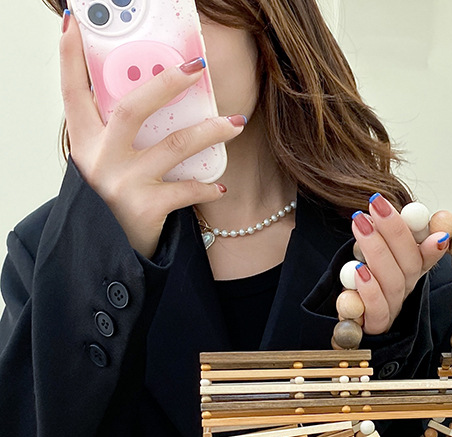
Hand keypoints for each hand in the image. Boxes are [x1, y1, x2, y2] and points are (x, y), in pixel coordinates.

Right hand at [59, 10, 246, 258]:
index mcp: (84, 143)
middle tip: (195, 66)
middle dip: (165, 83)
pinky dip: (206, 187)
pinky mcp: (145, 208)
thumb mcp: (106, 162)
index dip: (69, 58)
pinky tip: (220, 185)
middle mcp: (99, 160)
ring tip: (236, 123)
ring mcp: (122, 184)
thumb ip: (117, 133)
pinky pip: (187, 190)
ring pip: (174, 146)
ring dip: (209, 132)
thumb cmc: (118, 198)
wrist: (119, 251)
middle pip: (131, 109)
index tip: (72, 24)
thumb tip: (155, 91)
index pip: (71, 92)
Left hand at [351, 193, 450, 334]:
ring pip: (393, 282)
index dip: (434, 241)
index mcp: (410, 267)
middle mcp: (406, 287)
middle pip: (410, 262)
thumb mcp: (369, 247)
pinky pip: (378, 310)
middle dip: (395, 230)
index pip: (427, 252)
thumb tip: (381, 202)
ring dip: (377, 250)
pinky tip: (357, 270)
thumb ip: (382, 230)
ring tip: (359, 223)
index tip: (437, 230)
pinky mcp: (375, 325)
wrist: (344, 313)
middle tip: (376, 204)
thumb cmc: (357, 276)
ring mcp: (392, 308)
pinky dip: (370, 290)